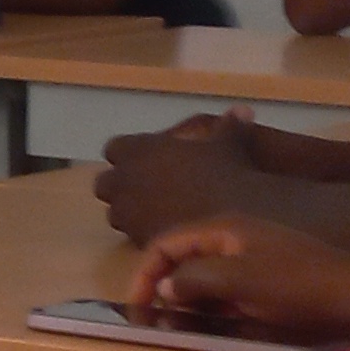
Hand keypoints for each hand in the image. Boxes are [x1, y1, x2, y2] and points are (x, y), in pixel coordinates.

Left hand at [96, 110, 277, 238]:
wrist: (226, 223)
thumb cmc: (222, 174)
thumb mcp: (228, 146)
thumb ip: (229, 127)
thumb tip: (243, 110)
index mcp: (137, 150)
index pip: (115, 147)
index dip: (130, 153)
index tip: (148, 158)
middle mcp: (123, 181)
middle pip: (106, 183)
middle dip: (121, 185)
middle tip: (147, 189)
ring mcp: (126, 213)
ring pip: (115, 212)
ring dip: (130, 211)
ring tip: (157, 213)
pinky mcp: (136, 240)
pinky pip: (132, 235)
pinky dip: (144, 233)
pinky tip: (168, 233)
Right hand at [129, 217, 349, 342]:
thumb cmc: (299, 286)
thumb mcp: (241, 281)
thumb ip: (196, 280)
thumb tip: (165, 287)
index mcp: (223, 228)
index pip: (166, 243)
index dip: (145, 274)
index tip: (137, 309)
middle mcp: (232, 237)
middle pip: (181, 258)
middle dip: (163, 290)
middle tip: (156, 324)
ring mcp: (251, 258)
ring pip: (203, 277)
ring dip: (187, 302)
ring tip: (179, 330)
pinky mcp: (265, 279)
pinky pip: (225, 289)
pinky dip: (212, 307)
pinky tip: (212, 326)